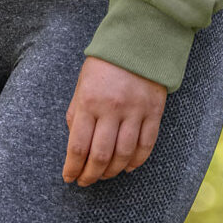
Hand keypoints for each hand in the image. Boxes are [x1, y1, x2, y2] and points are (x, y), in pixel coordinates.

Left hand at [63, 54, 166, 185]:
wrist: (138, 40)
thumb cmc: (104, 64)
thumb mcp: (82, 84)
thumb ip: (76, 113)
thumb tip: (74, 144)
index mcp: (89, 101)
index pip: (78, 145)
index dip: (73, 167)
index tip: (69, 177)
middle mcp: (111, 109)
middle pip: (100, 155)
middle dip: (90, 174)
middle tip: (85, 182)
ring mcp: (135, 111)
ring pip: (123, 154)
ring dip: (112, 171)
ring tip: (104, 176)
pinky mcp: (154, 112)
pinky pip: (145, 145)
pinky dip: (136, 161)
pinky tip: (127, 167)